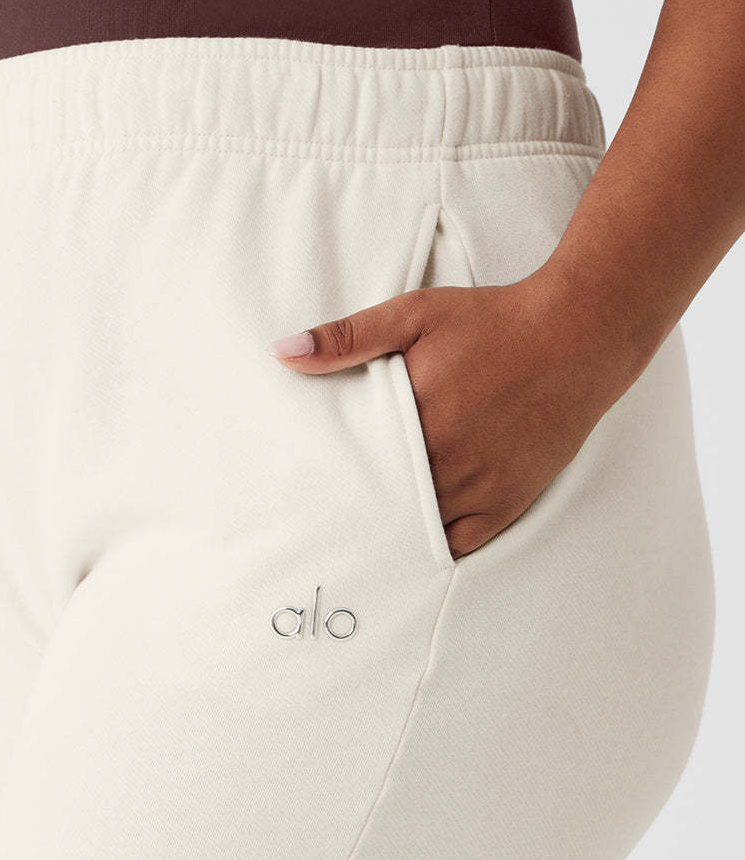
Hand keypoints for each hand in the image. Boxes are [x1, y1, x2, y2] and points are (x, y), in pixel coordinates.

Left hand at [268, 267, 631, 558]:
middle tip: (324, 525)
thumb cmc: (492, 320)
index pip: (353, 467)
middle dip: (355, 512)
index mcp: (414, 416)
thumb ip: (347, 337)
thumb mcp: (414, 314)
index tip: (305, 490)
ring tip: (360, 540)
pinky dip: (437, 545)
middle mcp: (445, 459)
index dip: (327, 482)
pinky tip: (414, 544)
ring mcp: (480, 485)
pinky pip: (463, 543)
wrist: (576, 334)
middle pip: (382, 505)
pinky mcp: (510, 500)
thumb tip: (283, 353)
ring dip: (391, 533)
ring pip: (418, 529)